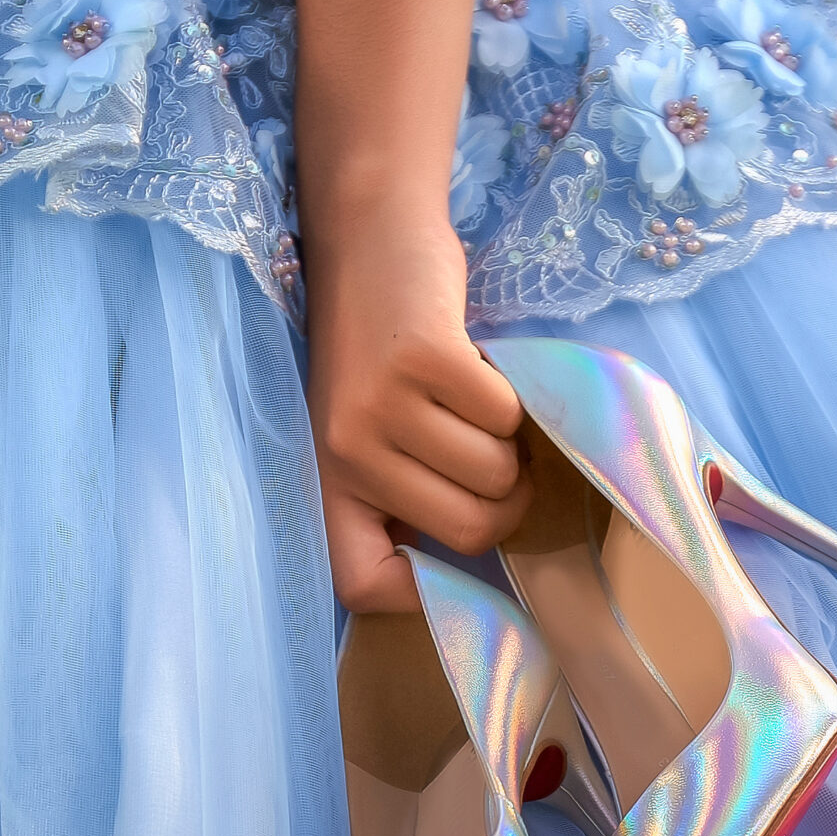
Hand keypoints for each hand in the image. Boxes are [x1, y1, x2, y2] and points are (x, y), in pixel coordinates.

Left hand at [305, 207, 529, 610]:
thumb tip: (462, 580)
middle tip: (494, 457)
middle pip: (470, 531)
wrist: (369, 242)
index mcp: (325, 483)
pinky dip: (512, 393)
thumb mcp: (363, 435)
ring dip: (511, 443)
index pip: (362, 586)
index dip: (423, 594)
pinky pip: (508, 414)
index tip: (454, 562)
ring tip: (475, 405)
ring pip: (498, 474)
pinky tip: (477, 366)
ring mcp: (382, 404)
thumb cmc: (376, 352)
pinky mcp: (426, 358)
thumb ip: (395, 499)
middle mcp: (345, 453)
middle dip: (505, 501)